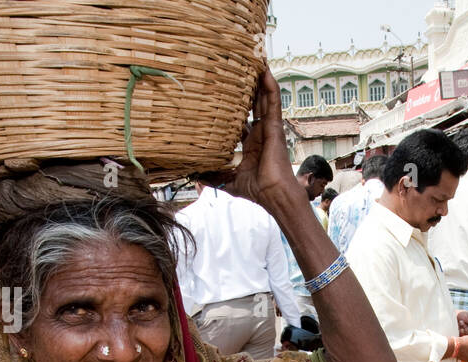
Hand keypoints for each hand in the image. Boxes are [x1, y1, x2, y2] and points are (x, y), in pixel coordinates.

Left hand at [221, 70, 304, 216]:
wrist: (273, 195)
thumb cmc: (257, 190)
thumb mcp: (228, 182)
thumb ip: (212, 177)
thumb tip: (193, 176)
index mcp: (251, 144)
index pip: (242, 119)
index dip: (235, 106)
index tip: (224, 93)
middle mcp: (260, 133)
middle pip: (253, 104)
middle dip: (248, 87)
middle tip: (240, 68)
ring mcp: (268, 128)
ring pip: (263, 98)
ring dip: (260, 80)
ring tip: (255, 59)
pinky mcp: (274, 127)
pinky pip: (273, 102)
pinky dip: (270, 86)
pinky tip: (266, 70)